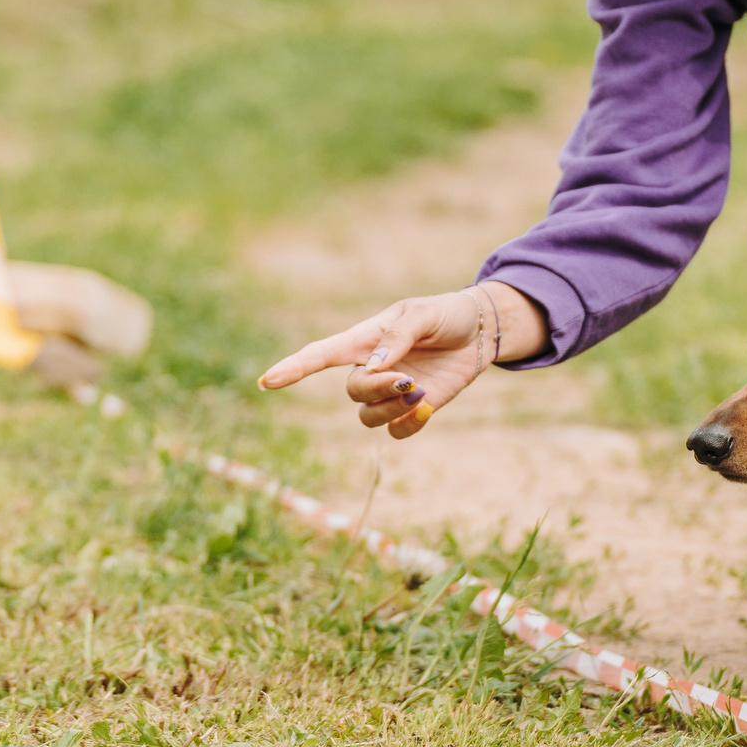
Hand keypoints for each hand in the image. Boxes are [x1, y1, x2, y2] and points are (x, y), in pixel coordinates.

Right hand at [257, 282, 544, 438]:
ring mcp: (391, 392)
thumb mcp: (423, 314)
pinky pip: (396, 432)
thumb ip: (398, 337)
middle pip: (353, 392)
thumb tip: (373, 366)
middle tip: (408, 379)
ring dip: (391, 409)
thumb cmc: (446, 314)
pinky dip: (408, 425)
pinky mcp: (412, 410)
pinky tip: (427, 408)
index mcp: (366, 339)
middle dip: (376, 390)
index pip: (322, 355)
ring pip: (369, 417)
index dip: (293, 368)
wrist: (480, 331)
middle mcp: (371, 368)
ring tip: (420, 392)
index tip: (266, 382)